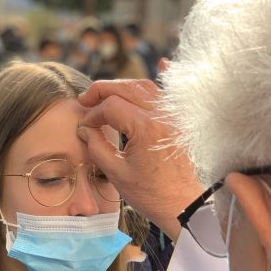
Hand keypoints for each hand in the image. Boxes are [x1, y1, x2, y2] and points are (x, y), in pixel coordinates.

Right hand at [77, 79, 202, 241]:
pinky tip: (161, 64)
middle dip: (103, 90)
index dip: (92, 114)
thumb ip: (96, 147)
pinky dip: (161, 80)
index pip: (111, 107)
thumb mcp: (116, 173)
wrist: (186, 206)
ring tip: (106, 95)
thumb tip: (85, 129)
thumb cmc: (152, 194)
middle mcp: (162, 116)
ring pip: (146, 87)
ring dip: (123, 87)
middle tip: (85, 98)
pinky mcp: (181, 122)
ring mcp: (174, 117)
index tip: (84, 127)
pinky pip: (169, 94)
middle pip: (127, 87)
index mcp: (145, 128)